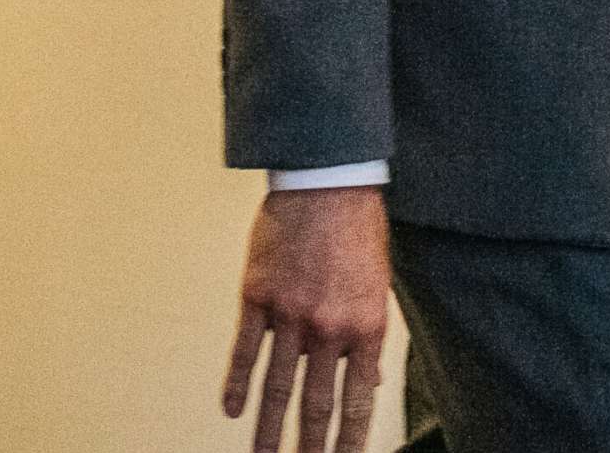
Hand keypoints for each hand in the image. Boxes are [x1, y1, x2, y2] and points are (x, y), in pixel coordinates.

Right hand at [221, 185, 389, 452]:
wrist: (329, 184)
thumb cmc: (360, 232)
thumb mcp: (379, 285)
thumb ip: (369, 338)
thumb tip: (370, 384)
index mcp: (367, 326)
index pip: (357, 400)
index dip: (349, 438)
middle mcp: (329, 328)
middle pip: (315, 403)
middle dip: (309, 446)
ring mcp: (290, 315)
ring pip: (276, 386)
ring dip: (267, 429)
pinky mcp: (257, 298)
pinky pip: (244, 351)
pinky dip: (236, 384)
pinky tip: (230, 412)